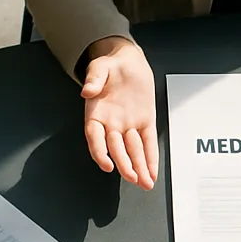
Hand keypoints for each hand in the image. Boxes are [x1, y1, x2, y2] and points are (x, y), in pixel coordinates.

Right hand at [81, 37, 158, 188]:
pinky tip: (153, 170)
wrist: (126, 60)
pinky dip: (151, 156)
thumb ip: (93, 79)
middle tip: (133, 178)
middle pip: (117, 148)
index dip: (99, 152)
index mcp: (96, 113)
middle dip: (125, 164)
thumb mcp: (99, 68)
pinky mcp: (145, 121)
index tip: (106, 164)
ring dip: (139, 166)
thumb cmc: (110, 66)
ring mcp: (129, 124)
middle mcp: (111, 123)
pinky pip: (148, 141)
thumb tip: (87, 90)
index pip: (95, 137)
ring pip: (133, 149)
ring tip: (145, 182)